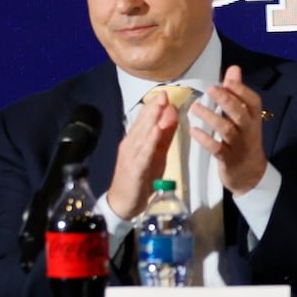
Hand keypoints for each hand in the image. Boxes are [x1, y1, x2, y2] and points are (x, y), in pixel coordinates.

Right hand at [105, 91, 179, 219]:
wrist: (124, 202)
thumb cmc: (141, 178)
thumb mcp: (157, 154)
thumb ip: (164, 136)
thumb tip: (172, 115)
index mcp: (137, 141)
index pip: (145, 121)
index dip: (154, 107)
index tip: (164, 93)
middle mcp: (132, 145)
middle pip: (143, 124)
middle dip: (153, 108)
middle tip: (163, 93)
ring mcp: (132, 156)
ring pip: (142, 135)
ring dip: (151, 119)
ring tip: (160, 106)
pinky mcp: (135, 168)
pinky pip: (143, 153)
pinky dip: (149, 141)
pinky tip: (155, 131)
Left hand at [190, 66, 269, 195]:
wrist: (249, 173)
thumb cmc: (244, 140)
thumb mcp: (245, 117)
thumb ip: (237, 93)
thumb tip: (233, 68)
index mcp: (253, 118)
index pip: (253, 101)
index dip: (241, 91)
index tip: (227, 81)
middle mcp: (248, 130)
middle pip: (239, 113)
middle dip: (226, 100)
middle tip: (210, 89)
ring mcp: (238, 145)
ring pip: (226, 129)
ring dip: (211, 117)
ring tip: (195, 108)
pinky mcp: (227, 159)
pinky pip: (216, 148)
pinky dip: (205, 139)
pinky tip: (194, 131)